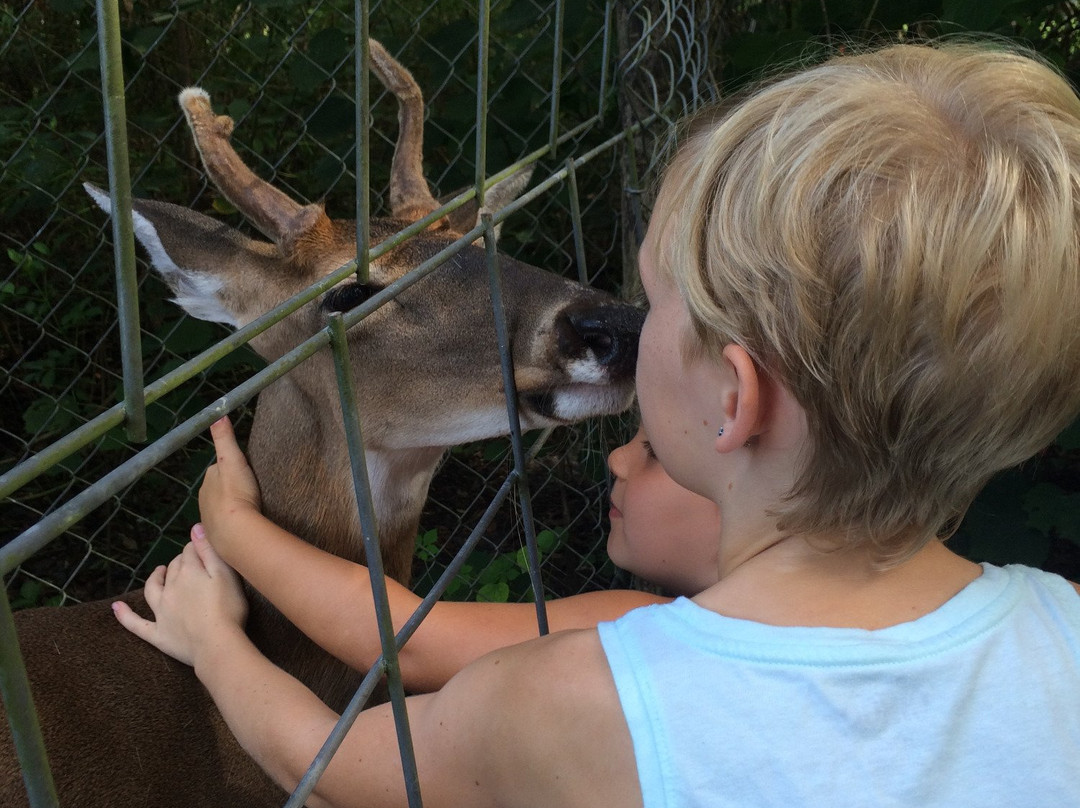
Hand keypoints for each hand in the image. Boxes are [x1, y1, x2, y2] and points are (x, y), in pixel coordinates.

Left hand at [113, 527, 248, 668]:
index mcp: (189, 572)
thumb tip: (195, 527)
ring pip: (152, 589)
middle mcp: (170, 588)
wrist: (217, 645)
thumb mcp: (226, 574)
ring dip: (155, 578)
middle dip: (181, 562)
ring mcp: (161, 611)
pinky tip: (115, 608)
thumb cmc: (228, 608)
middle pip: (173, 568)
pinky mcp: (157, 633)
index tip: (205, 550)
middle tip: (193, 563)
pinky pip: (135, 624)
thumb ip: (209, 551)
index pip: (189, 552)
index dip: (197, 548)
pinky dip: (124, 615)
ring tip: (159, 572)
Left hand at [199, 416, 261, 549]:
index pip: (219, 468)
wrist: (234, 530)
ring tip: (248, 506)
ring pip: (220, 505)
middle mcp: (204, 496)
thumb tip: (217, 414)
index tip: (245, 471)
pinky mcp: (215, 533)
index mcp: (209, 478)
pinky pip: (223, 522)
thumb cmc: (236, 492)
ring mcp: (208, 515)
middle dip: (230, 487)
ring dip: (231, 505)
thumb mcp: (233, 460)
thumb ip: (225, 438)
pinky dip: (231, 520)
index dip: (232, 467)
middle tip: (249, 489)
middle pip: (219, 487)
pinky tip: (242, 522)